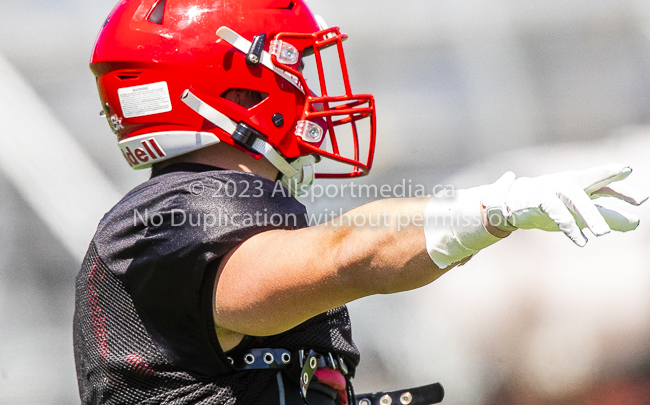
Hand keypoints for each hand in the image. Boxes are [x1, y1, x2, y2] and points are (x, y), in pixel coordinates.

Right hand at [483, 164, 647, 245]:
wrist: (511, 202)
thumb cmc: (550, 205)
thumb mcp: (579, 211)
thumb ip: (605, 215)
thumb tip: (636, 223)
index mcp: (583, 183)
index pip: (607, 184)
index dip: (623, 190)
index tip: (641, 199)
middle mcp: (571, 183)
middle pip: (595, 181)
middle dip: (614, 183)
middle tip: (639, 198)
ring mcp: (554, 189)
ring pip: (577, 199)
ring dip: (591, 215)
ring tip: (603, 234)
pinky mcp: (539, 199)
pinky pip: (557, 212)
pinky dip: (569, 226)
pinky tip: (581, 241)